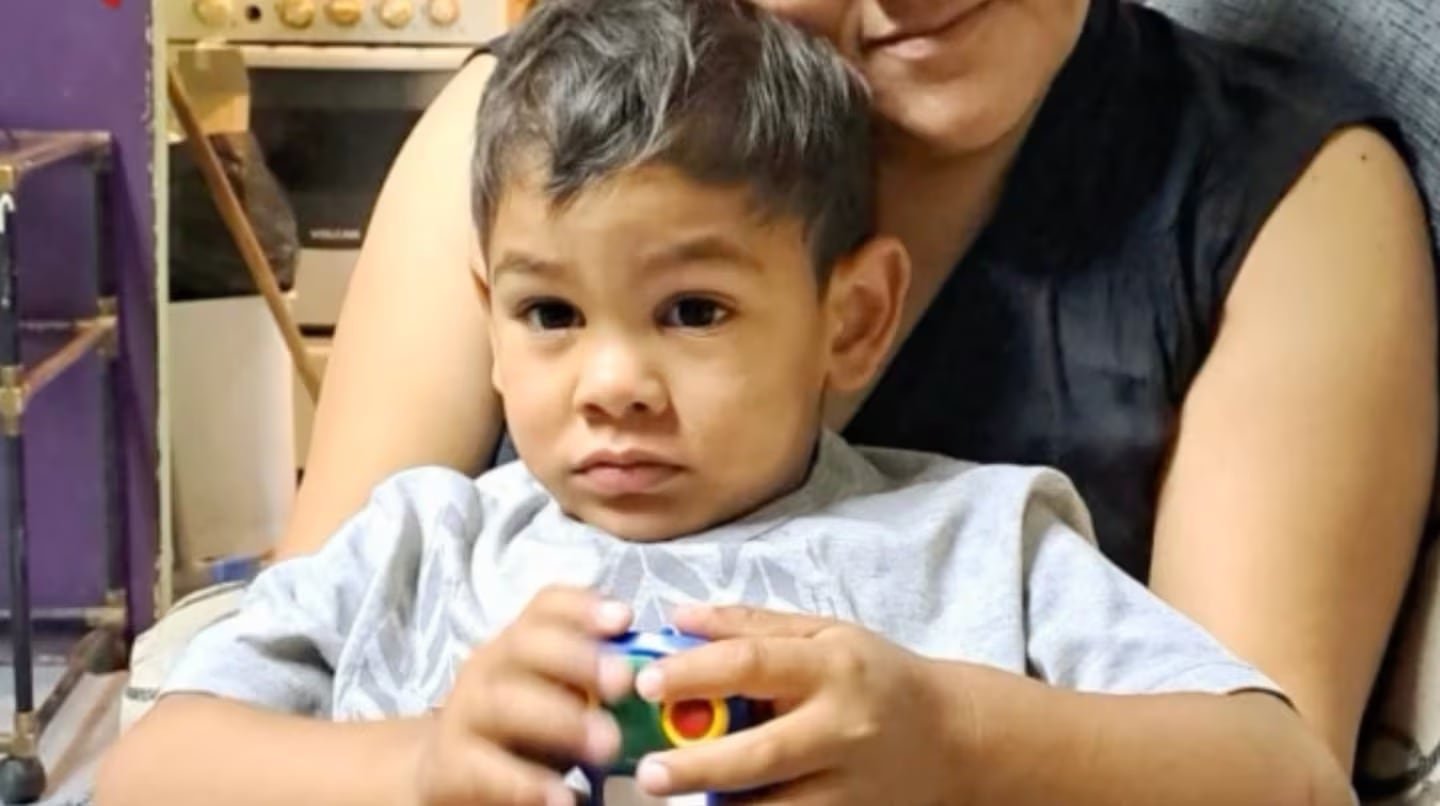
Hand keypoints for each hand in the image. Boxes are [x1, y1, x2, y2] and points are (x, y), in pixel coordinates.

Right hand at [413, 586, 634, 805]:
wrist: (451, 774)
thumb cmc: (525, 730)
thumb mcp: (560, 694)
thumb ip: (596, 681)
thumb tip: (659, 675)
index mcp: (519, 643)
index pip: (545, 607)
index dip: (583, 607)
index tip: (624, 618)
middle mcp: (488, 668)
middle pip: (524, 645)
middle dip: (577, 659)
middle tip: (624, 682)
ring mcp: (464, 716)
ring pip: (502, 703)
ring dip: (558, 720)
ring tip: (607, 745)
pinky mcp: (451, 767)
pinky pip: (484, 770)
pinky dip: (525, 785)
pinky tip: (564, 797)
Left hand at [631, 605, 964, 804]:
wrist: (953, 737)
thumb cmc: (875, 676)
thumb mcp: (824, 633)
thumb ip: (749, 624)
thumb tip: (677, 615)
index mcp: (829, 666)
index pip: (751, 664)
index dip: (693, 673)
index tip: (645, 683)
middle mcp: (841, 726)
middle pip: (760, 753)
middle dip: (697, 765)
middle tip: (647, 770)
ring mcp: (850, 784)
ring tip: (674, 796)